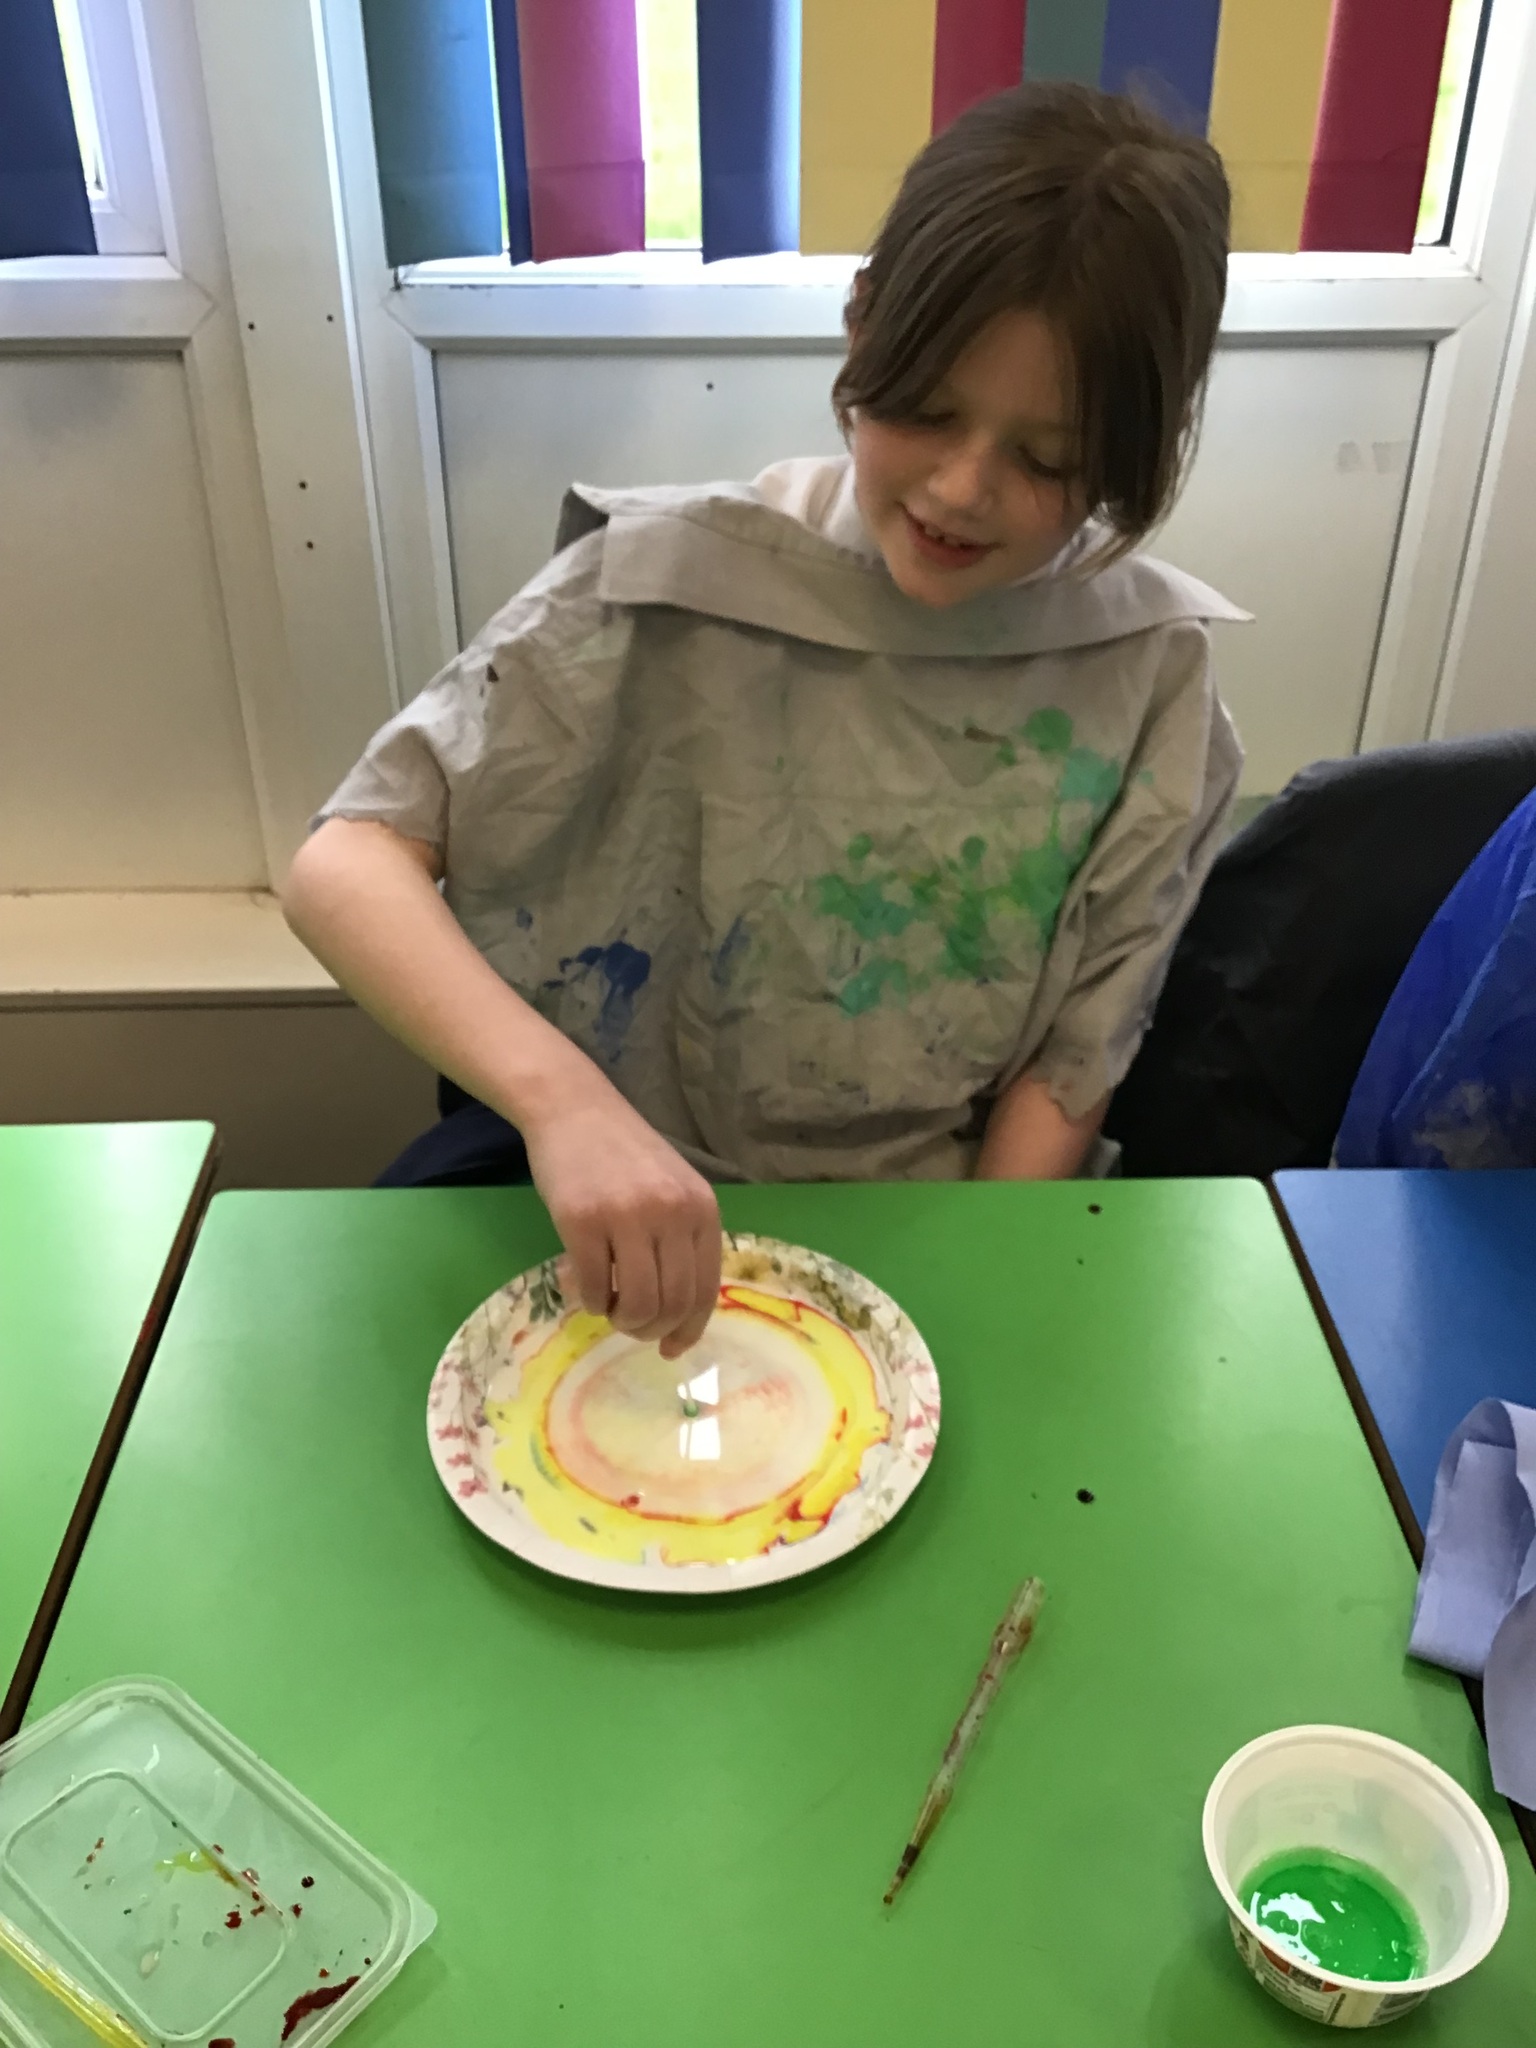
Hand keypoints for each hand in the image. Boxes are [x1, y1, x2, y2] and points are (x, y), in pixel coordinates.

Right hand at [522, 1084, 721, 1359]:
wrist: (574, 1109)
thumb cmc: (625, 1155)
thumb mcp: (674, 1190)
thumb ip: (682, 1241)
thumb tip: (681, 1314)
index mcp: (702, 1209)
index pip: (706, 1290)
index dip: (690, 1329)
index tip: (671, 1348)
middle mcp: (672, 1213)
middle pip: (672, 1303)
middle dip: (651, 1329)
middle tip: (631, 1326)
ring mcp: (627, 1216)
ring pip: (636, 1302)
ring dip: (620, 1319)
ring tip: (608, 1308)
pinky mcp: (582, 1221)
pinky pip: (592, 1287)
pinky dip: (589, 1302)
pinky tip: (584, 1290)